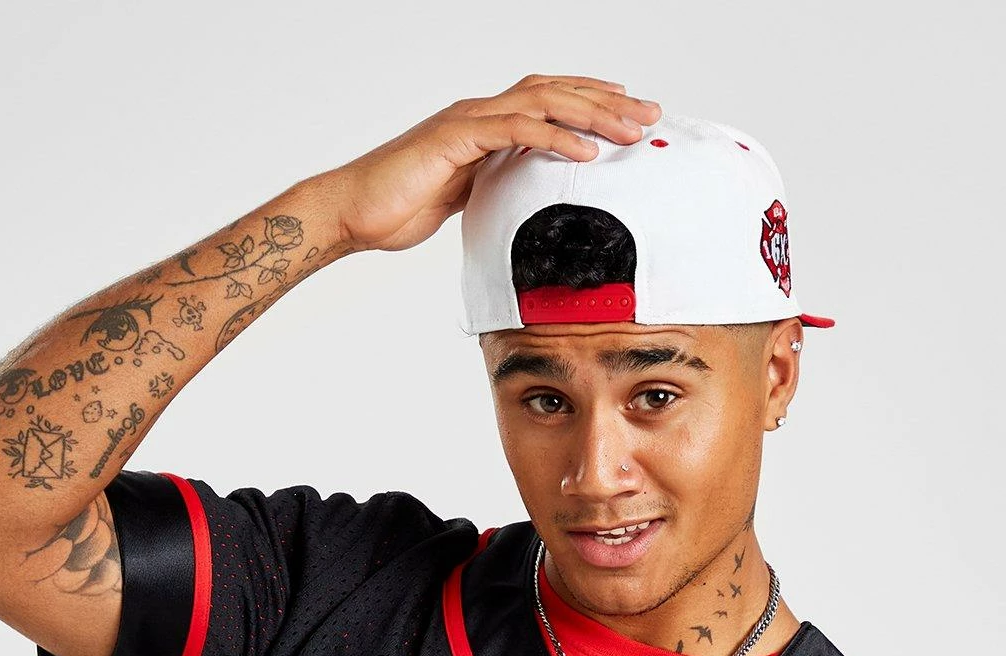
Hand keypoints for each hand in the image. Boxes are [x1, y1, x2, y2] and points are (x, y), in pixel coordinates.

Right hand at [322, 76, 660, 254]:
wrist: (354, 211)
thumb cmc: (398, 209)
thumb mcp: (461, 200)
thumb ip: (491, 190)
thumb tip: (521, 205)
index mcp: (484, 125)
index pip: (548, 101)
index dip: (591, 101)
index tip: (630, 113)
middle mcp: (481, 112)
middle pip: (557, 93)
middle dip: (608, 102)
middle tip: (651, 113)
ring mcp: (469, 120)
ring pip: (544, 102)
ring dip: (593, 113)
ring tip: (632, 129)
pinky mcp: (457, 137)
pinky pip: (516, 130)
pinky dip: (555, 136)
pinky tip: (587, 149)